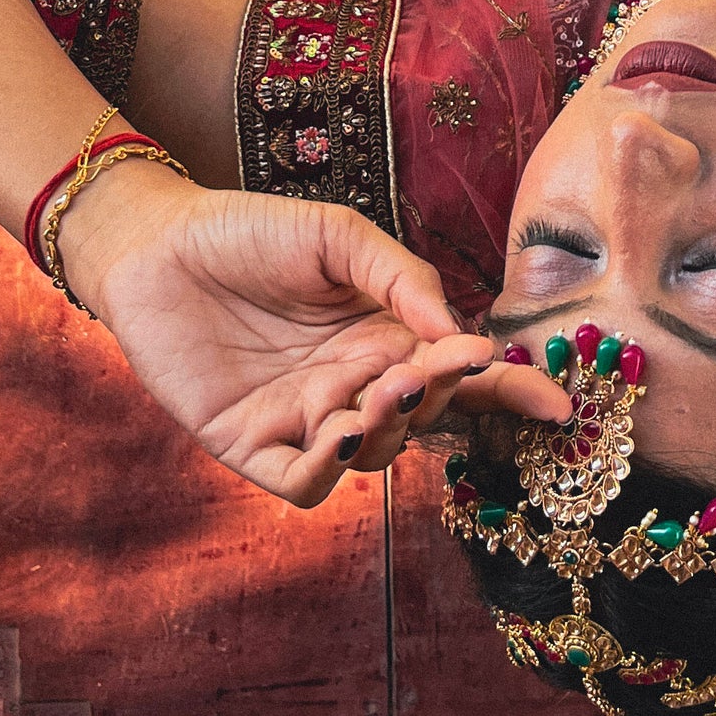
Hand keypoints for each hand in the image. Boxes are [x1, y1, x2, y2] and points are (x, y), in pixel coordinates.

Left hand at [59, 162, 568, 504]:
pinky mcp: (249, 447)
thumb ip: (402, 280)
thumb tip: (462, 335)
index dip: (509, 392)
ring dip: (386, 431)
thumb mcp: (339, 236)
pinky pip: (301, 483)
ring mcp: (304, 420)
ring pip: (370, 454)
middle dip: (439, 400)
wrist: (157, 242)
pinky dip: (327, 472)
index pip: (457, 374)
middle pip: (421, 417)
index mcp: (385, 335)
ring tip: (381, 391)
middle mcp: (353, 385)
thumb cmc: (250, 232)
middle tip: (433, 370)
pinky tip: (336, 433)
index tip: (557, 403)